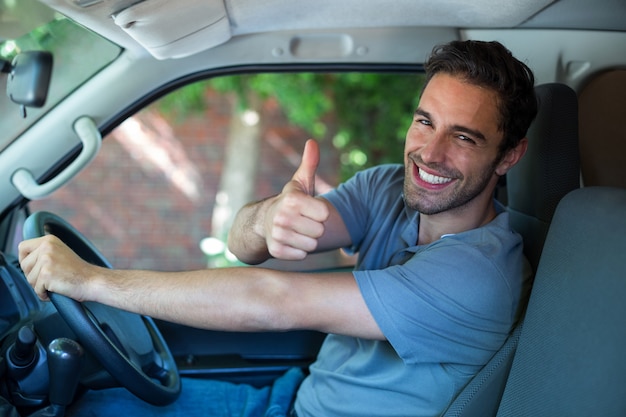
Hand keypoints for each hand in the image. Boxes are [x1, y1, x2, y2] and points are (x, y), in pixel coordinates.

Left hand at [18, 235, 95, 301]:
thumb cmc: (78, 271)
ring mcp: (46, 260)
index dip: (25, 260)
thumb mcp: (59, 252)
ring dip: (40, 286)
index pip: (22, 247)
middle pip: (23, 265)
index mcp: (48, 240)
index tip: (35, 267)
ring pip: (29, 279)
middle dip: (33, 275)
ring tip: (56, 283)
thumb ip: (43, 252)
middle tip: (50, 277)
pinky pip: (36, 289)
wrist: (92, 280)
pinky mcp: (46, 274)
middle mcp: (46, 247)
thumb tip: (24, 259)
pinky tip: (57, 290)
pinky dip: (44, 294)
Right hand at [264, 139, 329, 259]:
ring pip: (311, 245)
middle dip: (314, 228)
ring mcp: (277, 234)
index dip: (320, 213)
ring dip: (308, 240)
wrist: (264, 222)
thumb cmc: (291, 202)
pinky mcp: (275, 250)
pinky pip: (301, 255)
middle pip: (319, 231)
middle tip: (304, 222)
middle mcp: (282, 216)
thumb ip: (310, 164)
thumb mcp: (301, 182)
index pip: (324, 214)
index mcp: (292, 199)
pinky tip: (292, 242)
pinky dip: (299, 251)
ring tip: (298, 231)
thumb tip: (312, 142)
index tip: (310, 209)